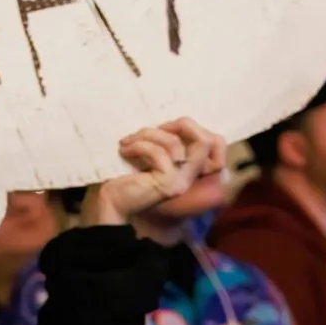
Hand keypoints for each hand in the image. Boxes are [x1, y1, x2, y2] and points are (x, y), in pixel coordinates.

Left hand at [83, 118, 226, 225]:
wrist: (109, 203)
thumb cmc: (125, 177)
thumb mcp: (151, 154)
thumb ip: (166, 142)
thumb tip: (173, 121)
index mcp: (188, 168)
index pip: (216, 143)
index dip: (195, 127)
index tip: (165, 127)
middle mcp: (190, 176)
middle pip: (206, 141)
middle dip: (180, 125)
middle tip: (151, 129)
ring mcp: (181, 181)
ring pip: (175, 143)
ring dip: (148, 134)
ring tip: (128, 142)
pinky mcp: (168, 183)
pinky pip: (158, 153)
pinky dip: (139, 146)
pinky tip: (124, 150)